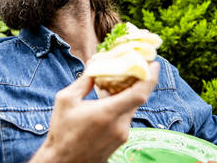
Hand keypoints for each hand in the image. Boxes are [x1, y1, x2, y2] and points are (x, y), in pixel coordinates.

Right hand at [30, 62, 159, 162]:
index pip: (139, 94)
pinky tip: (106, 99)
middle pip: (137, 98)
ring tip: (112, 82)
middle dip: (138, 81)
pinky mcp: (120, 141)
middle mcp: (120, 125)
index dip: (150, 77)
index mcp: (108, 113)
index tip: (154, 64)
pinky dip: (121, 105)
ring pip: (131, 107)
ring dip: (126, 93)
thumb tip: (95, 65)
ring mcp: (121, 135)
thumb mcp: (66, 100)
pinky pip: (125, 117)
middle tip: (133, 65)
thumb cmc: (62, 132)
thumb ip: (83, 81)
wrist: (63, 162)